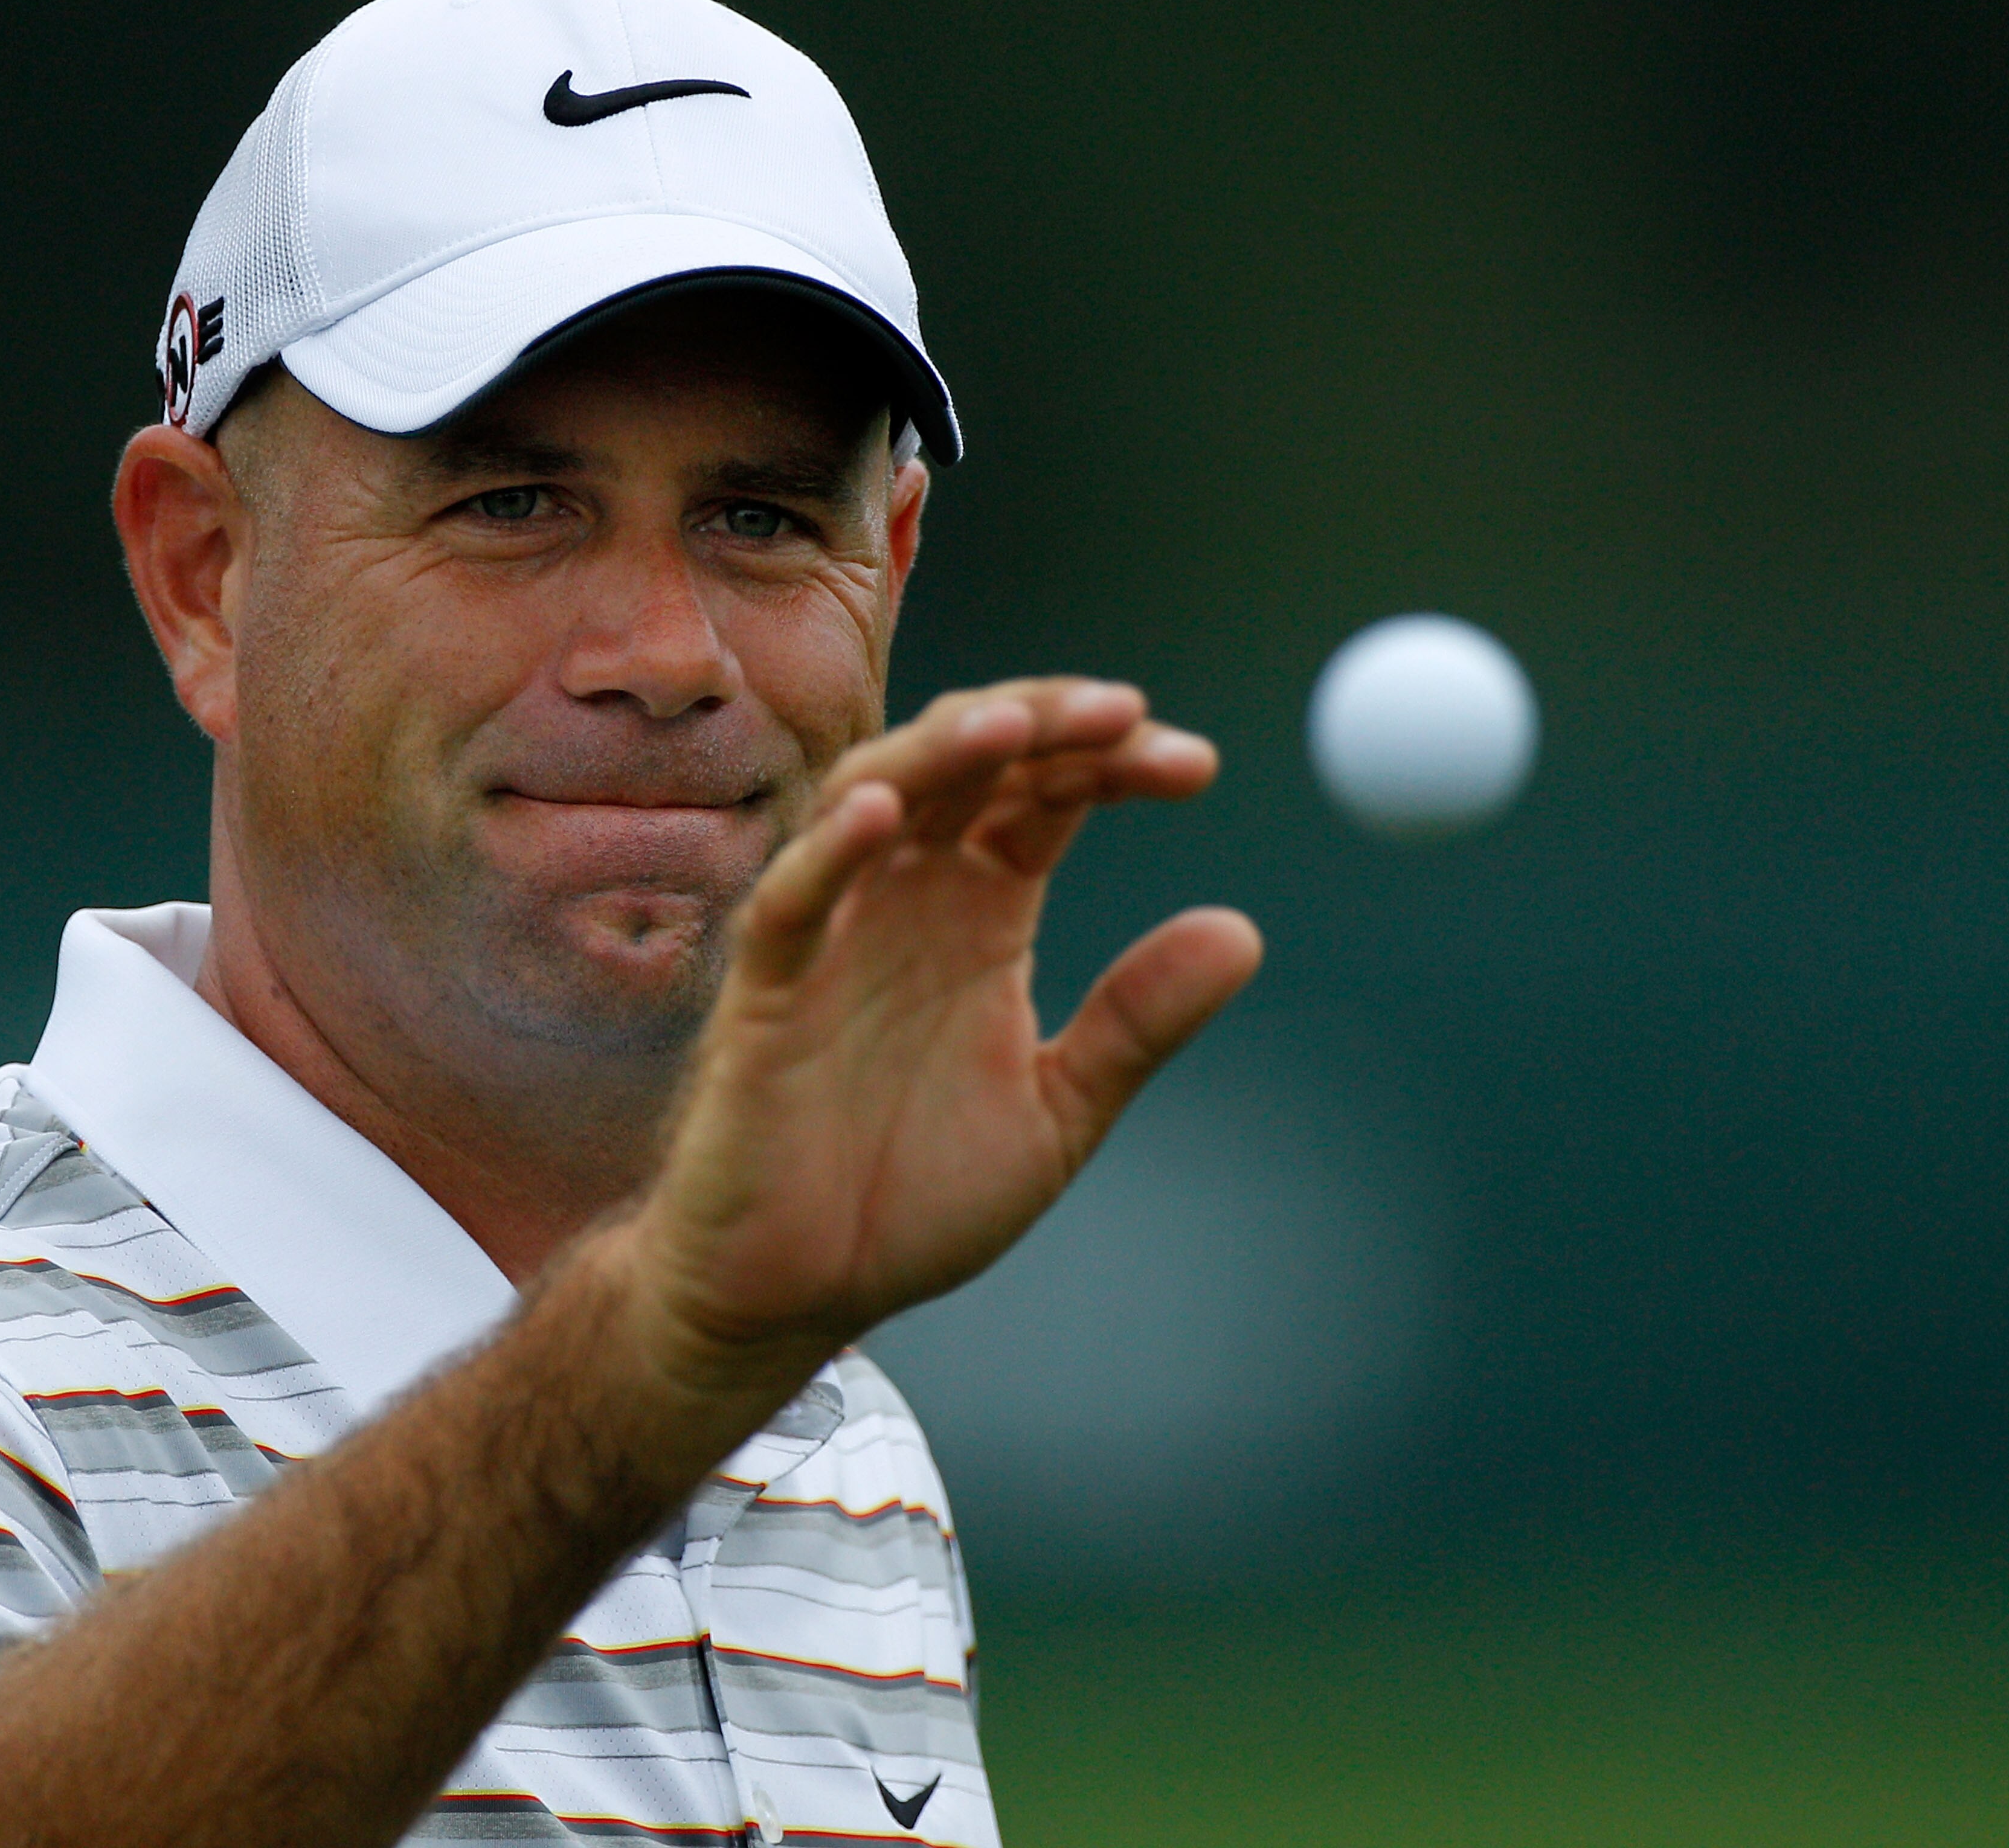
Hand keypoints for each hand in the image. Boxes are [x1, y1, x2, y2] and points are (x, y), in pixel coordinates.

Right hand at [622, 677, 1263, 1397]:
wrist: (802, 1294)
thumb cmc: (910, 1196)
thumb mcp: (1059, 1110)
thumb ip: (1137, 1022)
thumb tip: (1242, 930)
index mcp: (979, 913)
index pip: (1047, 795)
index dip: (1114, 762)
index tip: (1193, 766)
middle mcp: (905, 899)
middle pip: (969, 764)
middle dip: (1044, 723)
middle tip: (1124, 714)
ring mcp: (832, 934)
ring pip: (874, 796)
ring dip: (941, 751)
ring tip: (1013, 723)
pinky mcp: (765, 993)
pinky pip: (791, 900)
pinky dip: (829, 849)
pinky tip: (878, 813)